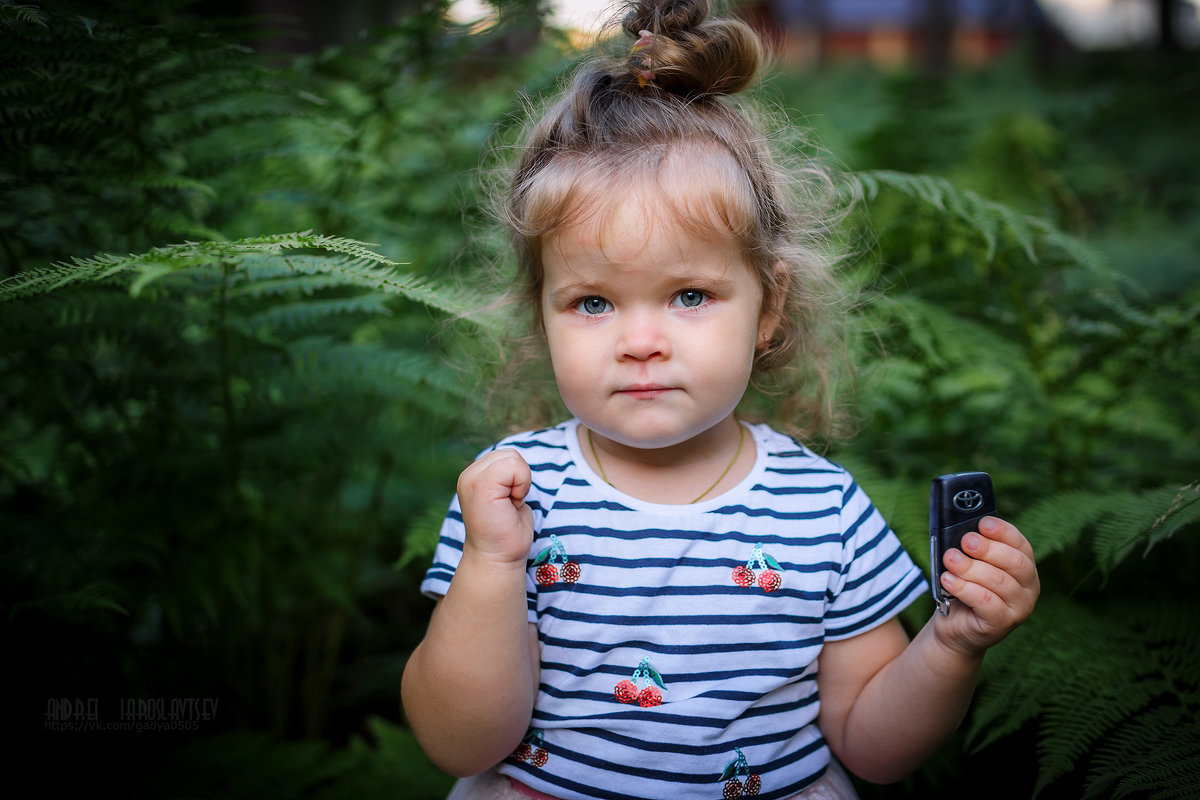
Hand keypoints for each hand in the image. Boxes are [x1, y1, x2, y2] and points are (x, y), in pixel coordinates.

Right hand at [457, 448, 534, 566]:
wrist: (497, 559)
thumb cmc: (507, 533)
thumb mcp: (507, 494)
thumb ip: (506, 475)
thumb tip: (516, 459)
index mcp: (474, 475)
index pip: (508, 455)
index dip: (518, 478)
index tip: (509, 502)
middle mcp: (468, 474)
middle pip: (511, 454)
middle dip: (520, 479)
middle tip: (509, 505)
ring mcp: (471, 478)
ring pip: (513, 458)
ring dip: (521, 483)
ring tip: (508, 506)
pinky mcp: (480, 484)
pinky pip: (514, 466)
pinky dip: (522, 485)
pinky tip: (511, 505)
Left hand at [935, 516, 1038, 656]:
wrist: (955, 627)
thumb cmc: (964, 589)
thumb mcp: (970, 564)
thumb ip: (972, 549)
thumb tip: (963, 531)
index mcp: (1024, 566)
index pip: (1020, 544)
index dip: (1002, 531)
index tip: (982, 523)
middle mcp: (1029, 587)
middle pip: (1014, 562)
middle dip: (986, 548)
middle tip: (965, 541)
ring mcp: (1019, 607)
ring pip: (998, 581)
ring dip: (970, 567)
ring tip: (950, 560)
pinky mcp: (1003, 623)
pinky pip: (985, 601)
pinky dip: (964, 588)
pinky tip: (948, 580)